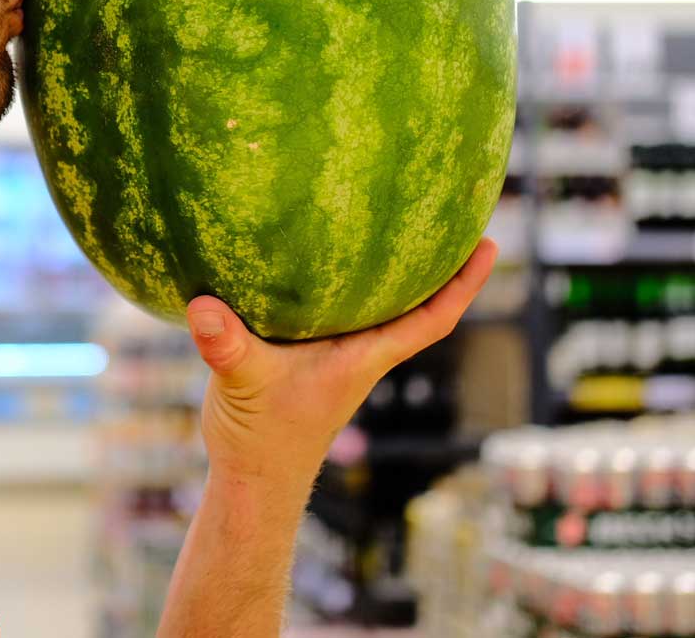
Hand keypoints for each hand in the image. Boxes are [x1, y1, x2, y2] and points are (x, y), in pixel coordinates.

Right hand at [186, 238, 497, 494]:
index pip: (430, 319)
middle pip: (413, 302)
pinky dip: (337, 280)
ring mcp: (333, 353)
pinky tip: (315, 253)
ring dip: (392, 269)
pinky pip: (332, 307)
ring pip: (374, 303)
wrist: (254, 481)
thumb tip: (204, 308)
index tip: (491, 246)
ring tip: (400, 219)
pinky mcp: (303, 353)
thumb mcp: (243, 385)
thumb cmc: (264, 440)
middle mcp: (357, 350)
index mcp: (362, 357)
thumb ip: (227, 347)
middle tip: (454, 213)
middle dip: (439, 262)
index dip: (464, 284)